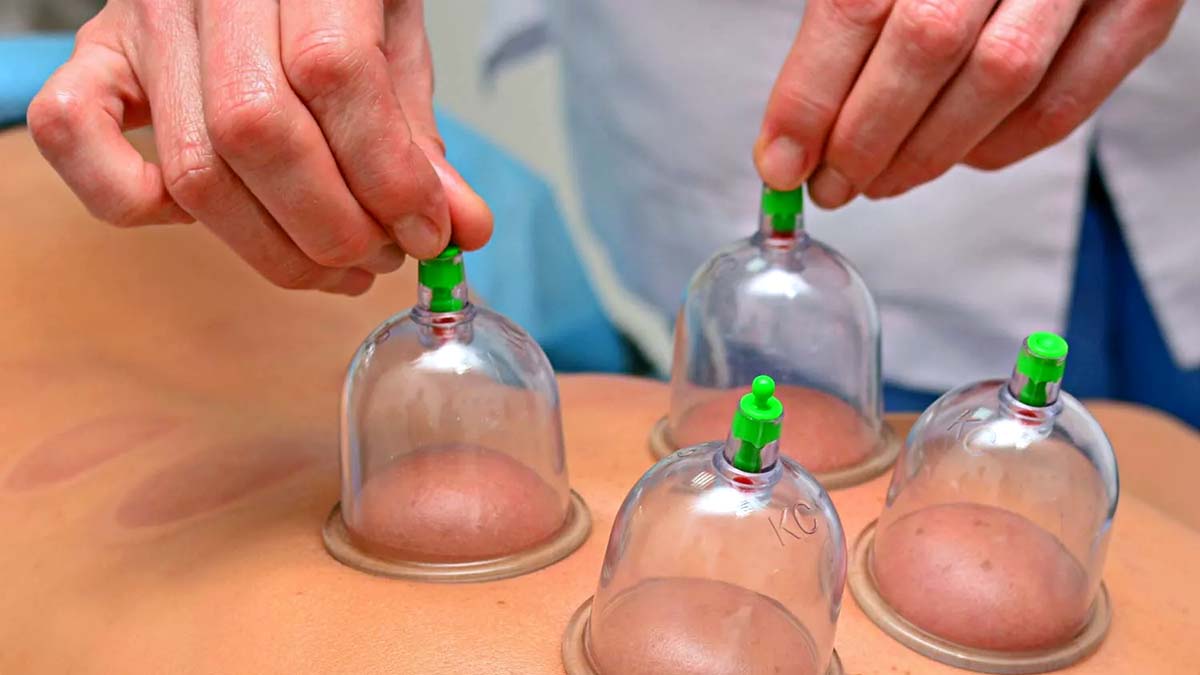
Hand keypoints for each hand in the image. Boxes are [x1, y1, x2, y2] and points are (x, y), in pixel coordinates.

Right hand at [27, 0, 491, 294]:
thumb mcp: (393, 41)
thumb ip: (418, 135)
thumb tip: (462, 229)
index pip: (335, 74)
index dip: (388, 174)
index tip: (430, 233)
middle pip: (256, 132)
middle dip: (333, 226)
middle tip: (382, 256)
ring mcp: (142, 24)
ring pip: (192, 166)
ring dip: (274, 247)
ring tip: (339, 262)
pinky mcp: (98, 59)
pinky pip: (75, 137)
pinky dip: (130, 200)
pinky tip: (225, 220)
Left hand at [754, 0, 1183, 207]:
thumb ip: (851, 18)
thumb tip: (794, 132)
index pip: (854, 6)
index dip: (810, 97)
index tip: (781, 160)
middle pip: (926, 45)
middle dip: (864, 137)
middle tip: (831, 183)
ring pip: (999, 81)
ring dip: (925, 153)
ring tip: (880, 180)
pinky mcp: (1141, 6)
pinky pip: (1064, 103)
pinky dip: (998, 148)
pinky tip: (957, 157)